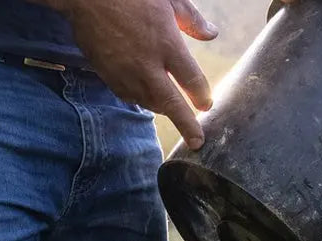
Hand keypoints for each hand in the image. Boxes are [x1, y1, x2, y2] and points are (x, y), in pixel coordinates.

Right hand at [49, 0, 218, 149]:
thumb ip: (191, 18)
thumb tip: (211, 34)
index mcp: (166, 44)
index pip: (192, 80)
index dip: (202, 96)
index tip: (206, 104)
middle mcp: (148, 66)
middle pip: (172, 105)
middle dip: (187, 125)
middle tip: (197, 141)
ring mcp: (127, 75)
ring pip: (151, 104)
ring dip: (165, 110)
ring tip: (173, 111)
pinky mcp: (110, 78)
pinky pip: (131, 98)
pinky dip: (143, 101)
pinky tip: (148, 97)